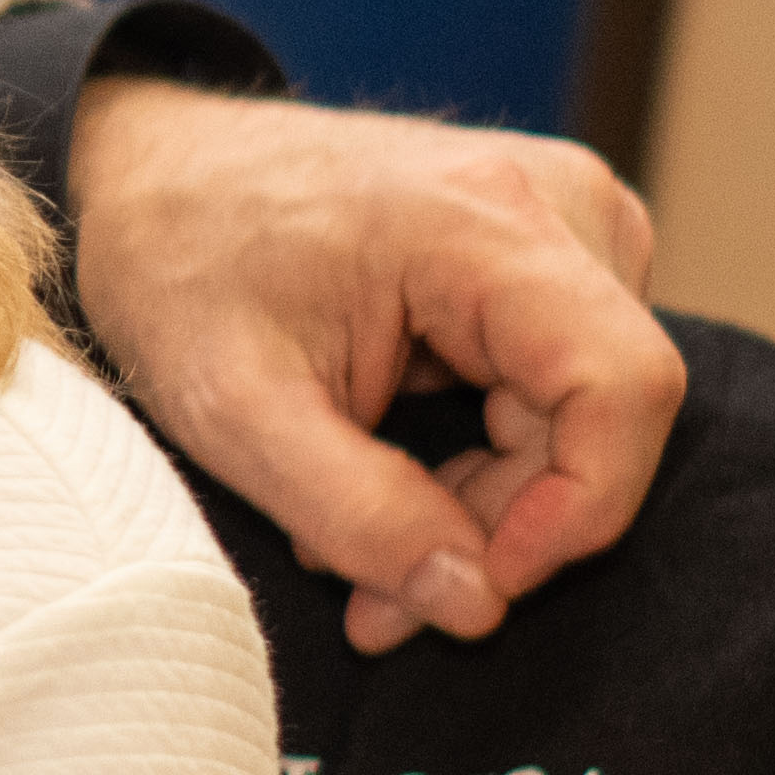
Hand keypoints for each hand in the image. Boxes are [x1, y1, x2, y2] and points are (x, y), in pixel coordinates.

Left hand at [63, 79, 680, 650]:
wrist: (150, 171)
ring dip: (483, 503)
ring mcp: (561, 224)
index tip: (480, 587)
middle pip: (600, 415)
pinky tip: (383, 481)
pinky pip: (554, 392)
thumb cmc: (178, 263)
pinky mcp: (545, 257)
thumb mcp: (232, 408)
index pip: (624, 387)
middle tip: (378, 598)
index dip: (578, 510)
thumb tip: (477, 604)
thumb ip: (355, 512)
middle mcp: (558, 205)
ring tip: (352, 537)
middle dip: (500, 528)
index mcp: (490, 219)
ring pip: (580, 417)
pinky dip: (483, 459)